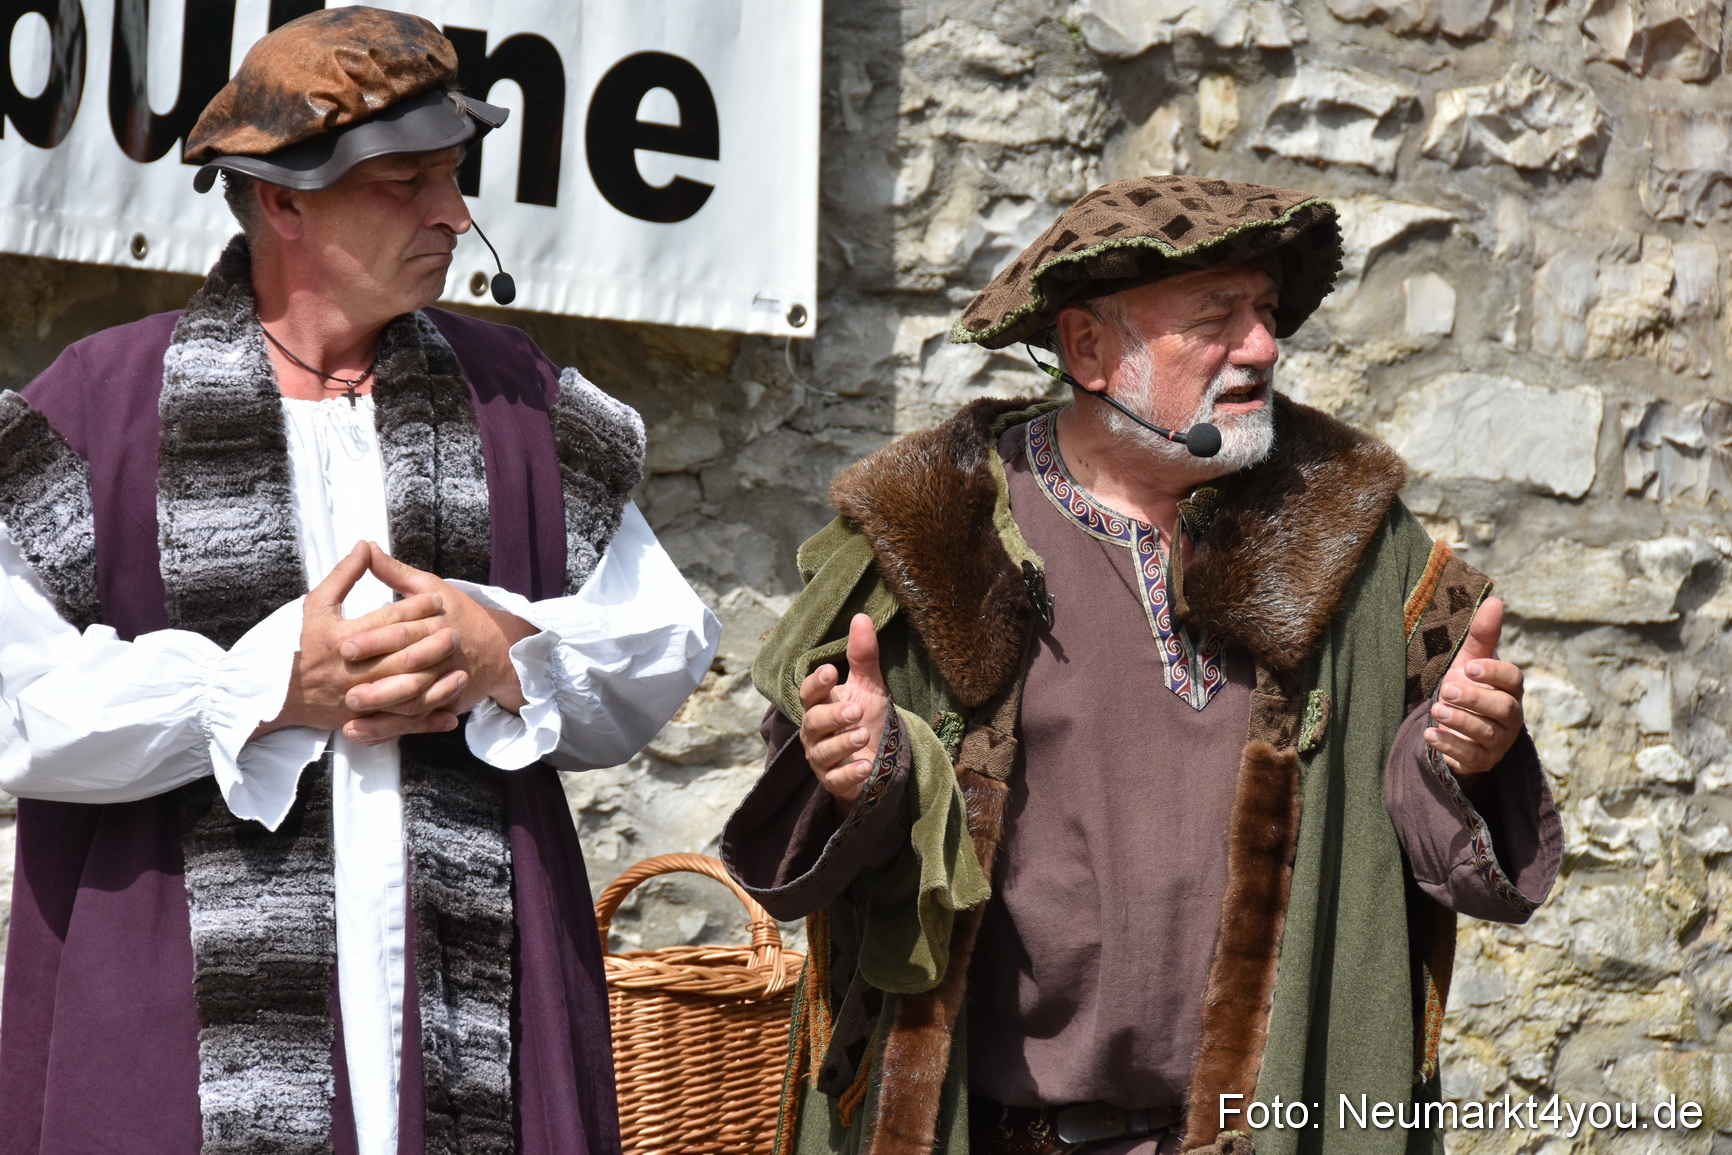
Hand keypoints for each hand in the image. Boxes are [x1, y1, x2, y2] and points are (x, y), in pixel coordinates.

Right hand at [261, 542, 462, 740]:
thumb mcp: (317, 605)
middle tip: (456, 631)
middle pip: (402, 657)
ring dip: (437, 683)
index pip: (387, 621)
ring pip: (406, 693)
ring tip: (459, 668)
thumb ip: (343, 575)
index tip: (437, 598)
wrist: (282, 694)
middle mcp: (352, 671)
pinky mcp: (364, 720)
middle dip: (433, 644)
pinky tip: (451, 714)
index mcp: (341, 639)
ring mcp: (359, 699)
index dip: (415, 608)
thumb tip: (365, 545)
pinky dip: (428, 720)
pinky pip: (401, 722)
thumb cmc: (304, 643)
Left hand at [346, 543, 537, 741]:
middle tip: (344, 687)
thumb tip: (366, 547)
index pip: (403, 631)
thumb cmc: (461, 614)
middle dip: (375, 679)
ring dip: (382, 710)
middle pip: (407, 669)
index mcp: (436, 622)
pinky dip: (391, 729)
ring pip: (412, 699)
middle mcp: (442, 654)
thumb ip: (396, 573)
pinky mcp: (445, 704)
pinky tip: (364, 733)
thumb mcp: (433, 588)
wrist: (501, 649)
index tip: (344, 646)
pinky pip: (417, 720)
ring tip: (351, 714)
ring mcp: (445, 682)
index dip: (373, 639)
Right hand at [798, 613, 891, 807]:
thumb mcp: (868, 685)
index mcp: (819, 704)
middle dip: (833, 715)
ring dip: (843, 742)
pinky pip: (836, 779)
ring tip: (864, 734)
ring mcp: (822, 758)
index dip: (817, 683)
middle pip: (813, 722)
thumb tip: (861, 616)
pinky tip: (867, 766)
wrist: (877, 758)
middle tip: (856, 710)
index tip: (832, 671)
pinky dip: (850, 773)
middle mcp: (814, 731)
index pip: (809, 693)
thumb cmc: (867, 717)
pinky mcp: (833, 781)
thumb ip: (862, 655)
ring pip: (823, 751)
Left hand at [1426, 597, 1523, 776]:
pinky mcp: (1481, 761)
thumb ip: (1483, 635)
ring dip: (1461, 721)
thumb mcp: (1469, 660)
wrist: (1454, 726)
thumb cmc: (1467, 686)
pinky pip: (1471, 757)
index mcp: (1510, 688)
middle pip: (1503, 709)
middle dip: (1475, 699)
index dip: (1494, 673)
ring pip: (1488, 734)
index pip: (1513, 679)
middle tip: (1446, 689)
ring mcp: (1498, 742)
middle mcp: (1510, 716)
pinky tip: (1430, 735)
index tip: (1469, 666)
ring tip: (1436, 710)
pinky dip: (1450, 746)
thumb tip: (1494, 599)